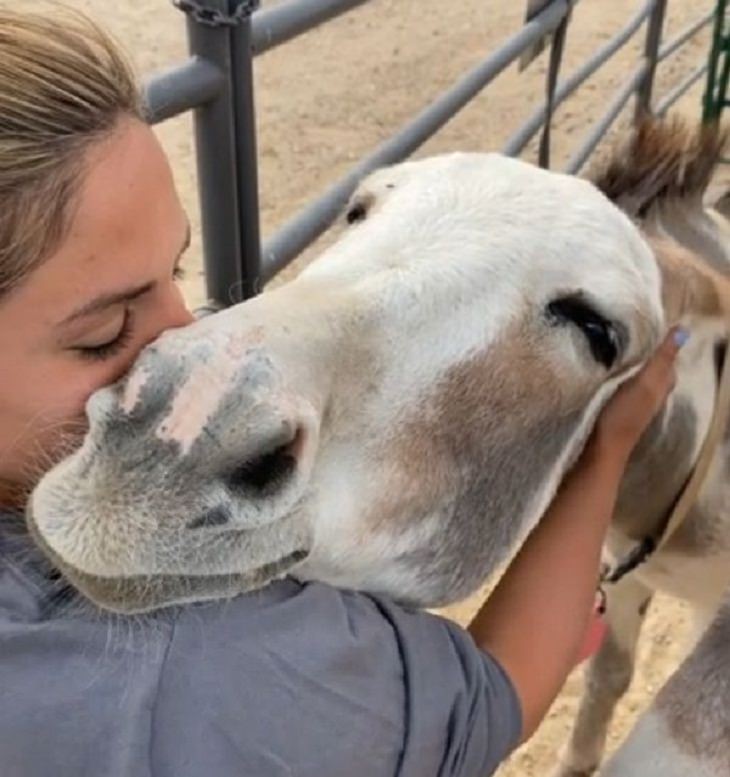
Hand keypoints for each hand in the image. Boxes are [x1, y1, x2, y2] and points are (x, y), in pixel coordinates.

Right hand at [590, 327, 686, 463]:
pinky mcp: (617, 410)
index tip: (650, 331)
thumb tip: (683, 330)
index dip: (664, 348)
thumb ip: (662, 358)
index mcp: (659, 388)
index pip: (668, 364)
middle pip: (655, 372)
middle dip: (647, 356)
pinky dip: (620, 377)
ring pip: (639, 380)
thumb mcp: (645, 383)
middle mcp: (650, 396)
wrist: (602, 448)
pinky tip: (608, 374)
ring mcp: (633, 405)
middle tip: (632, 338)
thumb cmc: (624, 415)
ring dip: (632, 366)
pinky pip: (624, 388)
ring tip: (618, 351)